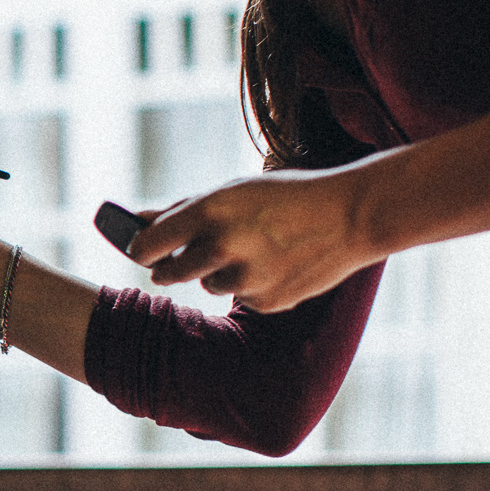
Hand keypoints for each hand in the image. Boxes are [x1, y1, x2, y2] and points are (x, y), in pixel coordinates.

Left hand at [129, 166, 377, 312]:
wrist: (352, 215)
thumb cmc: (288, 195)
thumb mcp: (235, 189)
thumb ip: (183, 208)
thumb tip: (137, 219)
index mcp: (210, 211)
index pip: (148, 244)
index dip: (140, 249)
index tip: (139, 250)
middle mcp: (223, 246)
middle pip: (170, 273)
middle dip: (168, 268)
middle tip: (173, 262)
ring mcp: (246, 278)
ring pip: (208, 284)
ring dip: (217, 271)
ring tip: (252, 248)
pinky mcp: (267, 301)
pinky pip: (242, 296)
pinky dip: (252, 284)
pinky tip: (276, 263)